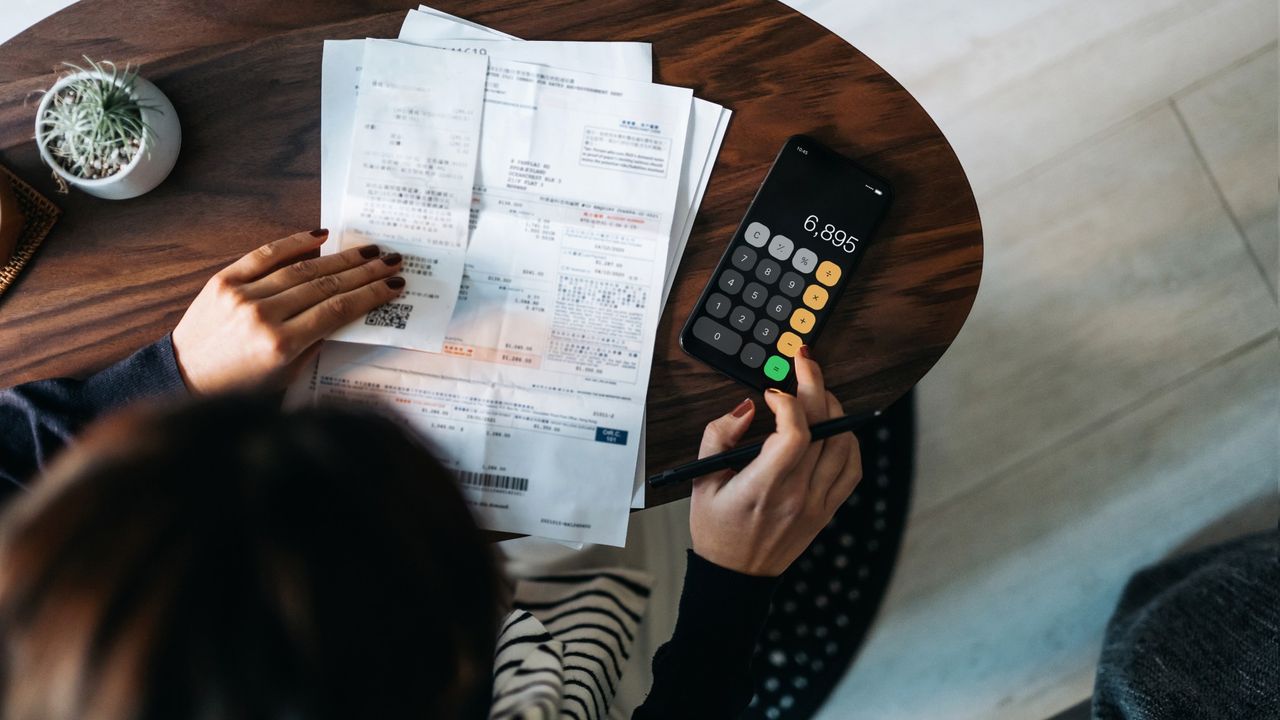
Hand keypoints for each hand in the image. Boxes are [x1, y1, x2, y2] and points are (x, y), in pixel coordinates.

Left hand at [171, 229, 404, 393]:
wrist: (184, 377)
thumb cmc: (239, 386)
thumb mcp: (286, 375)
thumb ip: (316, 342)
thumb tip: (347, 310)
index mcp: (281, 345)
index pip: (337, 310)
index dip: (370, 295)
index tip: (394, 285)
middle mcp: (262, 316)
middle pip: (326, 286)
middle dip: (364, 272)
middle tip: (391, 261)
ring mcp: (242, 295)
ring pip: (302, 269)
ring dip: (340, 258)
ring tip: (368, 250)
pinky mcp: (224, 280)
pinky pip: (264, 255)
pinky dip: (294, 242)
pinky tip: (321, 236)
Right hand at [690, 349, 861, 576]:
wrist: (736, 576)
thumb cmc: (716, 529)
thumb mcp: (700, 481)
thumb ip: (718, 436)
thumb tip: (747, 407)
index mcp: (763, 487)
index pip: (794, 434)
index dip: (788, 402)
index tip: (771, 392)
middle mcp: (796, 495)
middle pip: (822, 428)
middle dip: (814, 384)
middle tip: (803, 362)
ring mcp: (817, 503)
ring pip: (844, 443)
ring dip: (834, 409)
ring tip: (817, 392)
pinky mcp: (827, 510)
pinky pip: (852, 468)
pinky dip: (848, 441)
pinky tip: (834, 427)